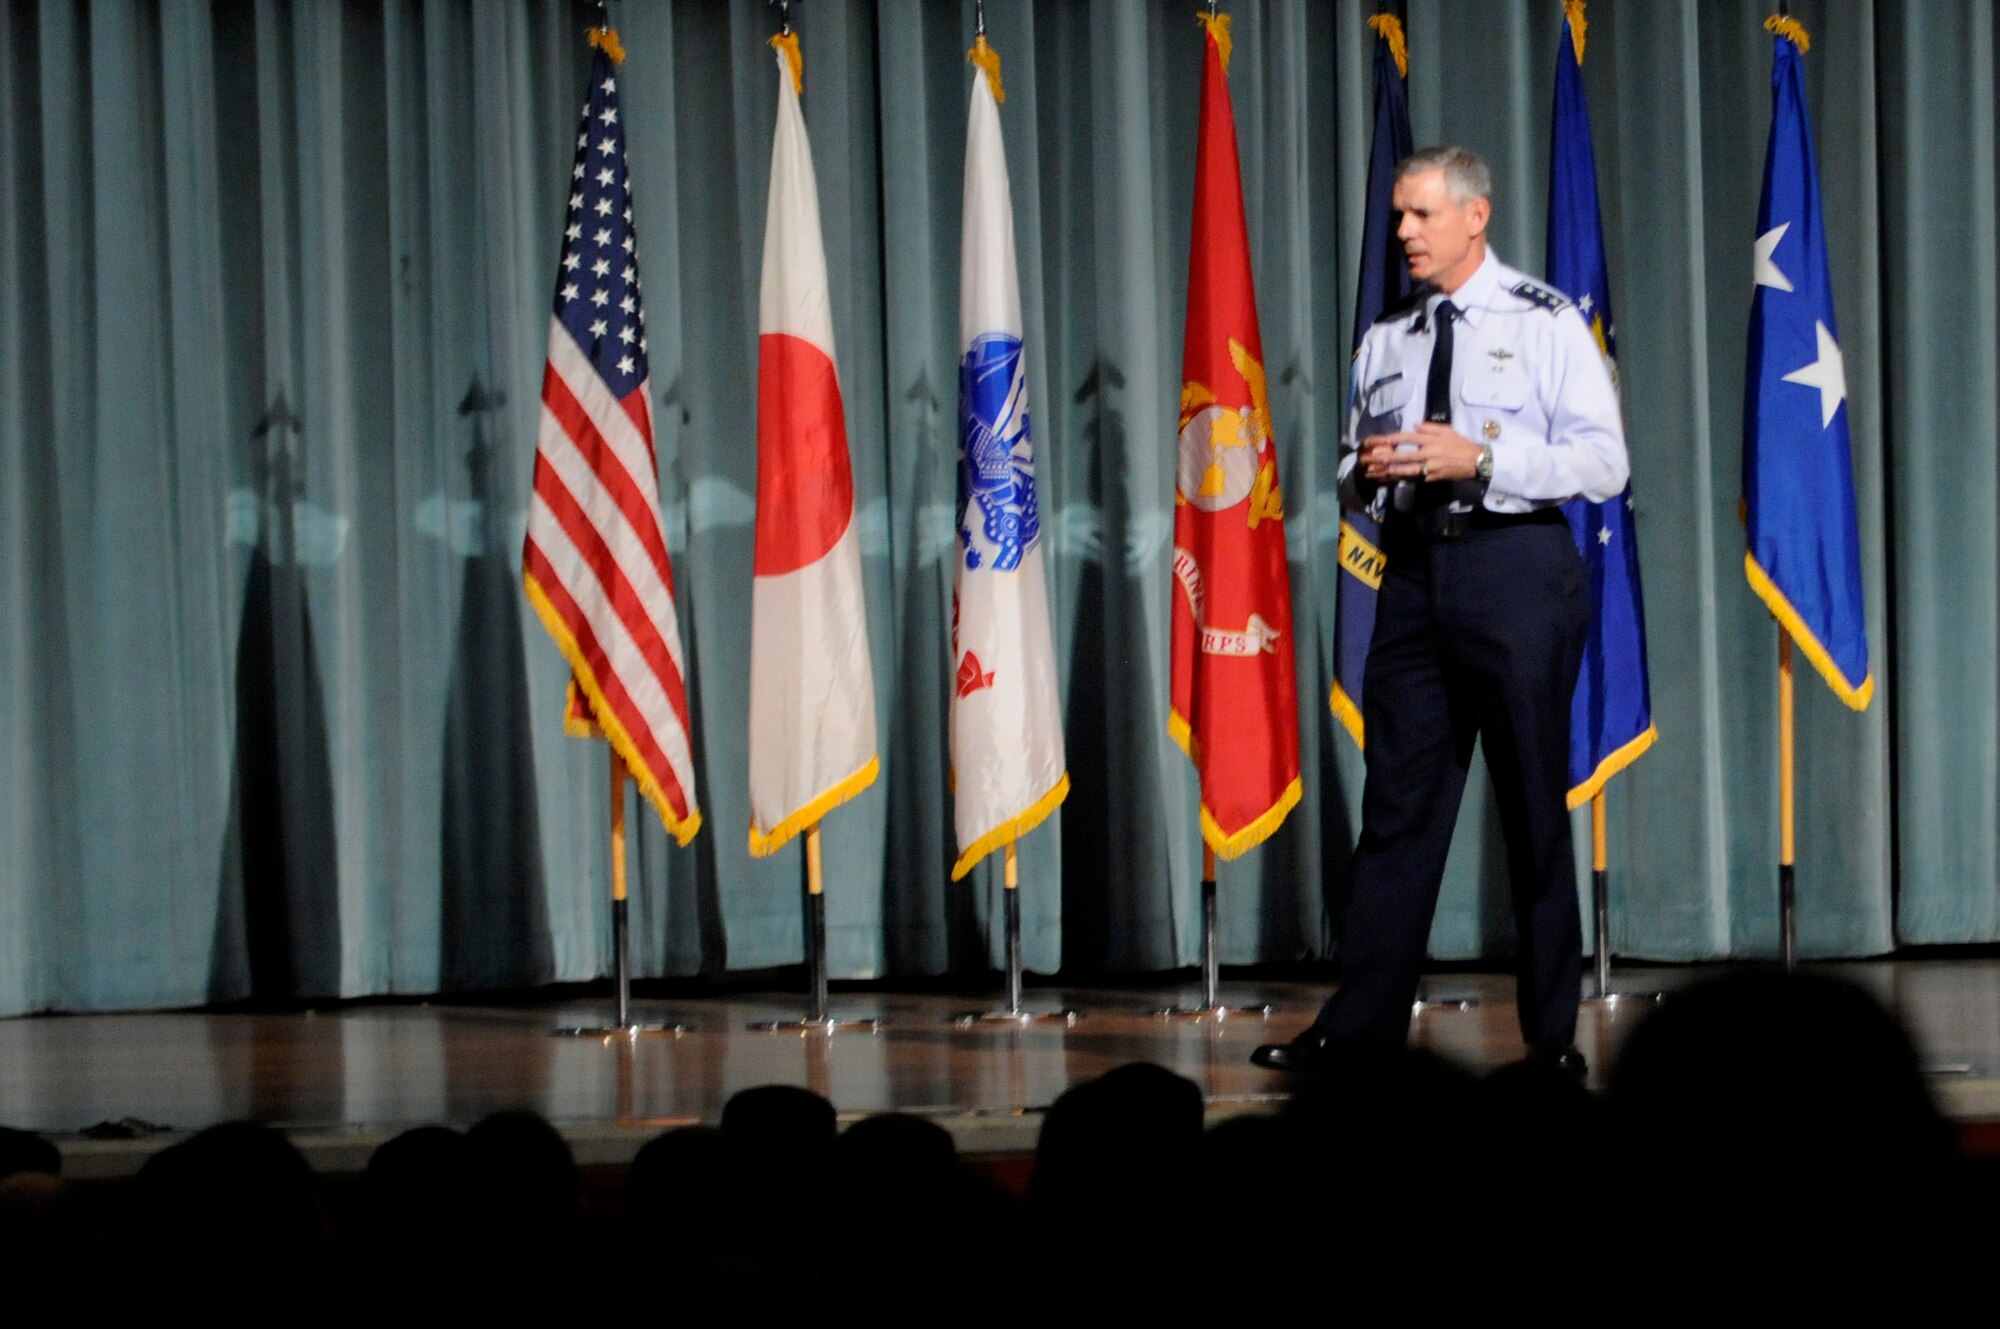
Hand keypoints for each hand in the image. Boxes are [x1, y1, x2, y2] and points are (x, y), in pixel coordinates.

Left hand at [1359, 422, 1483, 483]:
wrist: (1475, 461)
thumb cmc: (1460, 444)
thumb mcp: (1447, 430)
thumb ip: (1430, 428)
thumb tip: (1414, 426)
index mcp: (1432, 441)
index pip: (1409, 438)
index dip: (1395, 438)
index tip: (1383, 439)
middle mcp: (1430, 454)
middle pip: (1406, 455)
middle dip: (1390, 457)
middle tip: (1376, 458)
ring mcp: (1431, 467)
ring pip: (1410, 470)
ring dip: (1396, 470)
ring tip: (1383, 470)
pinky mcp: (1434, 477)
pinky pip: (1417, 478)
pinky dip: (1407, 478)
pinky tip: (1397, 478)